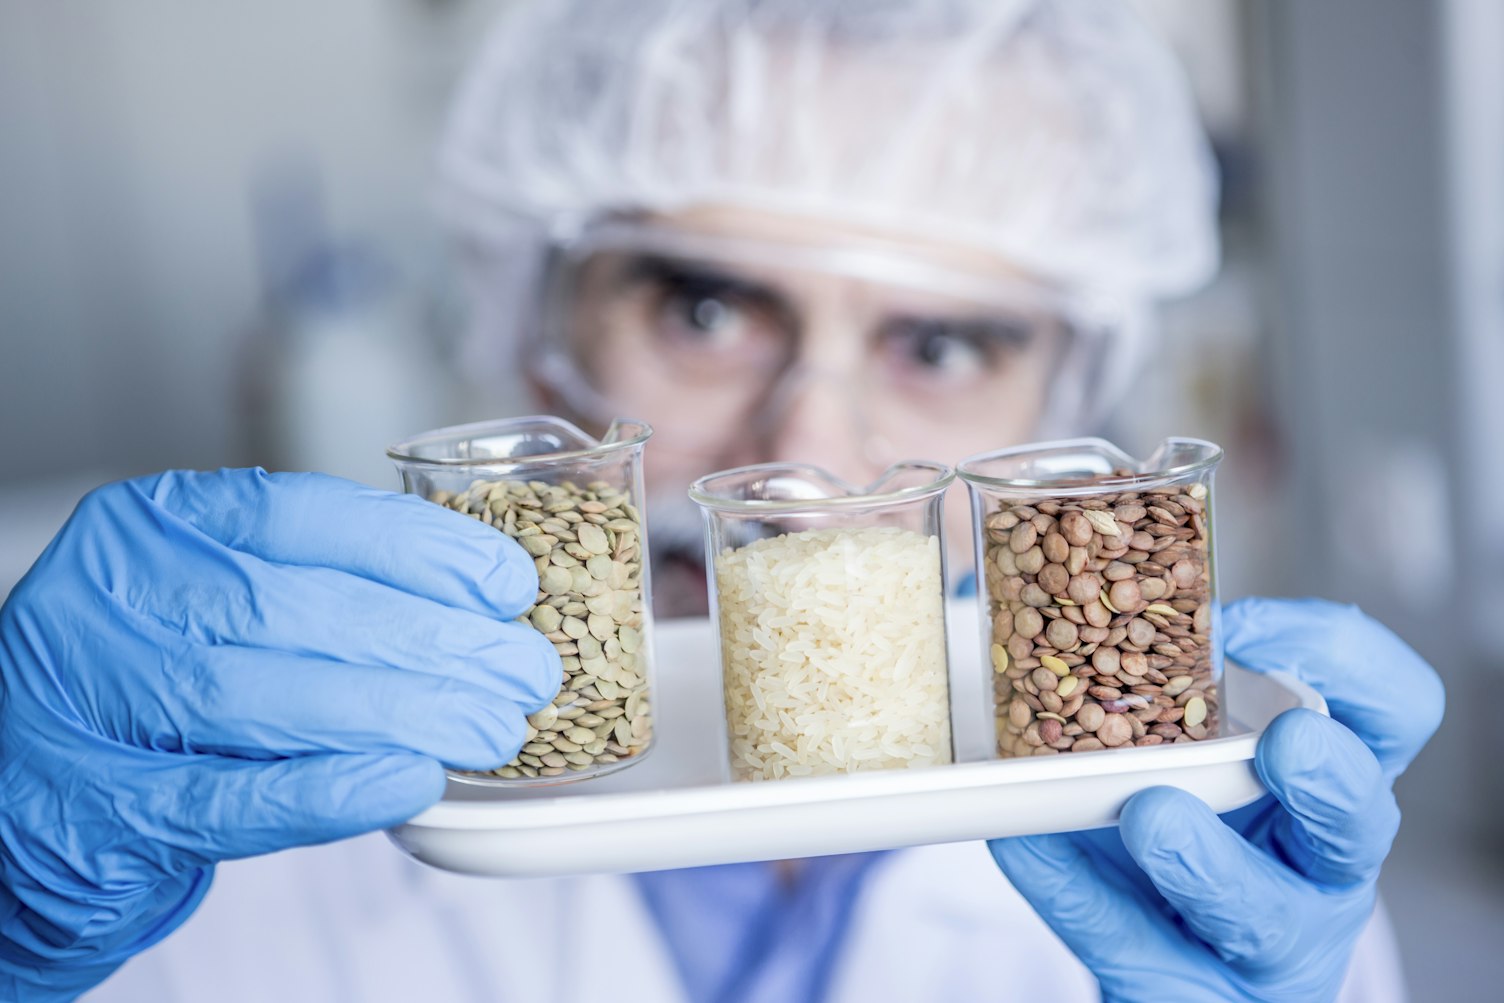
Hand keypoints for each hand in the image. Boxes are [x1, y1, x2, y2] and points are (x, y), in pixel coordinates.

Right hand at [0, 469, 559, 999]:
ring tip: (493, 728)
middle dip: (433, 639)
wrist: (21, 797)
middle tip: (526, 671)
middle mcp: (110, 595)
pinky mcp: (91, 804)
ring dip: (402, 712)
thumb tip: (478, 609)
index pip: (300, 514)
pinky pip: (227, 796)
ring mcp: (90, 697)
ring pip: (269, 694)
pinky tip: (408, 782)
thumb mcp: (210, 607)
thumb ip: (311, 594)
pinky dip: (329, 790)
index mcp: (152, 525)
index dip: (417, 547)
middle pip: (297, 607)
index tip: (508, 581)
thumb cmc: (148, 689)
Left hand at [988, 597, 1443, 1001]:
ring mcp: (1264, 947)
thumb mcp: (1193, 760)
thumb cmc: (1187, 838)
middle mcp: (1319, 868)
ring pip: (1259, 913)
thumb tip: (1076, 620)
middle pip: (1358, 822)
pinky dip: (1075, 892)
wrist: (1164, 967)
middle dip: (1328, 778)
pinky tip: (1026, 844)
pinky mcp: (1187, 995)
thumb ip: (1161, 701)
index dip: (1343, 660)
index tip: (1248, 624)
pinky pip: (1132, 949)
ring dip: (1207, 859)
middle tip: (1284, 741)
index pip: (1394, 714)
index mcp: (1332, 788)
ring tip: (1150, 816)